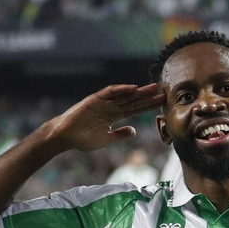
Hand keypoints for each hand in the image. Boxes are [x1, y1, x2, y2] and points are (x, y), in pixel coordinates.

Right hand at [48, 84, 166, 152]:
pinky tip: (133, 88)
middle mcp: (110, 107)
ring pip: (124, 95)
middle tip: (163, 92)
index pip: (134, 109)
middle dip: (147, 97)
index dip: (147, 106)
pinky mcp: (95, 99)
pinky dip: (121, 89)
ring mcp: (103, 102)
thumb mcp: (106, 139)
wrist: (65, 137)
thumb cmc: (82, 139)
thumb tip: (133, 130)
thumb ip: (119, 134)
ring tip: (152, 88)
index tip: (161, 104)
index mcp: (114, 116)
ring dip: (138, 91)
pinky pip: (109, 92)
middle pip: (133, 100)